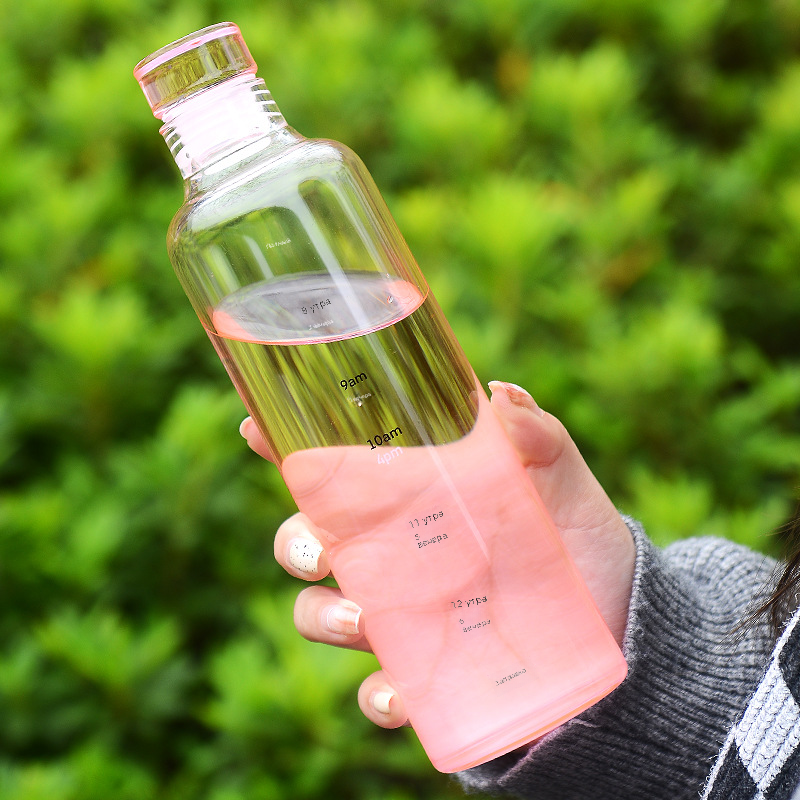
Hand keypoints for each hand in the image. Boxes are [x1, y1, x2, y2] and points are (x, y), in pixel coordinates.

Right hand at [240, 380, 635, 729]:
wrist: (615, 618)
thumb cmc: (576, 538)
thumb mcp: (560, 481)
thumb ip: (536, 436)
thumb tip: (500, 393)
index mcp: (410, 499)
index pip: (334, 470)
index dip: (285, 448)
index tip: (255, 426)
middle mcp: (391, 555)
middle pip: (307, 542)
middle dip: (294, 542)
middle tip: (321, 549)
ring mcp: (401, 617)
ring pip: (321, 614)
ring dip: (322, 616)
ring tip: (360, 621)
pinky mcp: (424, 677)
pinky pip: (377, 690)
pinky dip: (378, 695)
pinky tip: (398, 693)